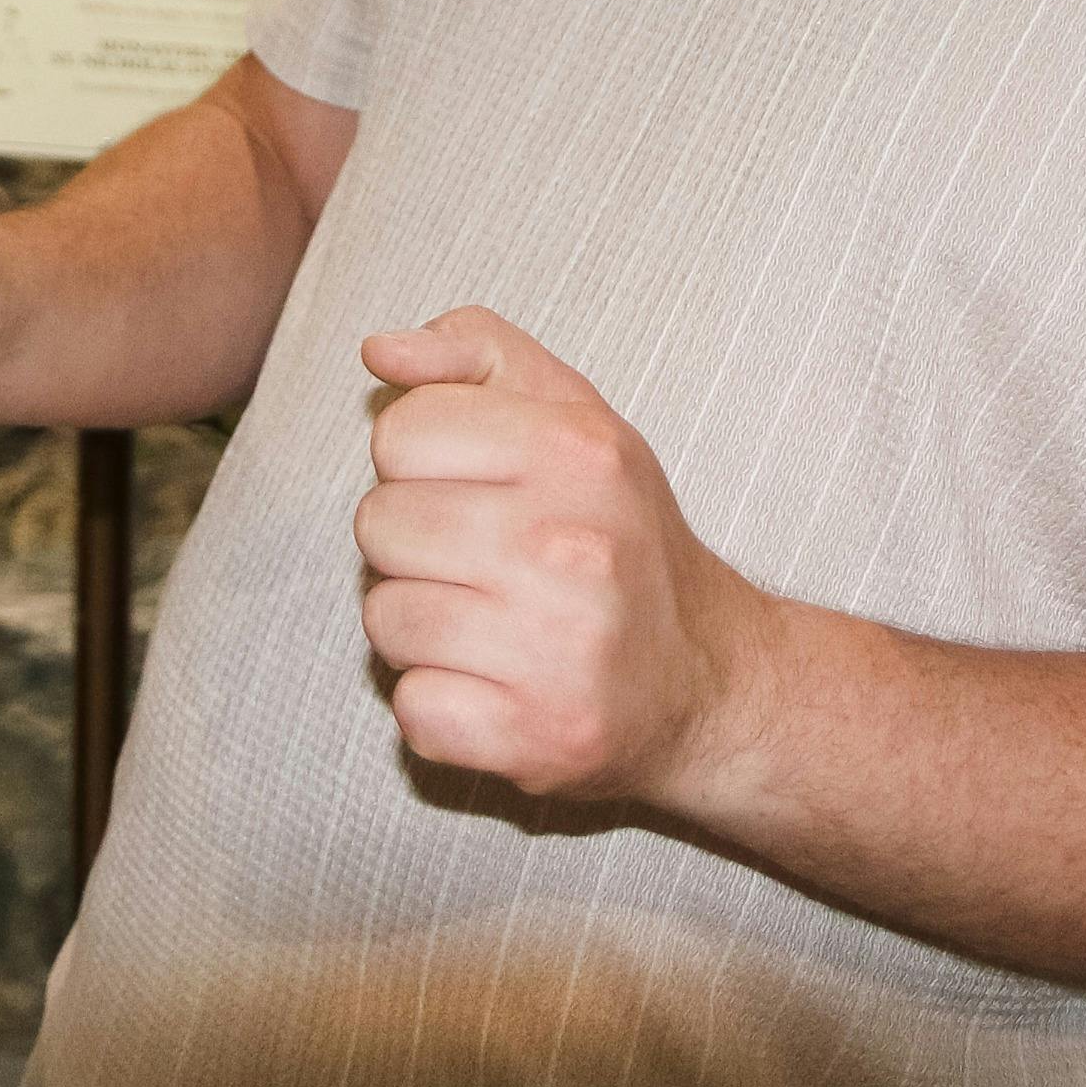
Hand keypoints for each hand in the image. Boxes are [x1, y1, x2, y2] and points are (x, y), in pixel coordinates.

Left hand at [353, 307, 777, 807]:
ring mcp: (556, 648)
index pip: (400, 432)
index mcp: (578, 450)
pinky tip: (495, 689)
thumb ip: (476, 354)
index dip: (420, 464)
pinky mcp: (537, 737)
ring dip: (420, 628)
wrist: (707, 681)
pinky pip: (413, 709)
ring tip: (488, 626)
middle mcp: (572, 546)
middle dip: (413, 547)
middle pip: (379, 525)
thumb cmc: (621, 537)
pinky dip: (440, 706)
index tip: (473, 491)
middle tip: (480, 566)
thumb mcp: (574, 415)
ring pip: (385, 620)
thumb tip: (379, 349)